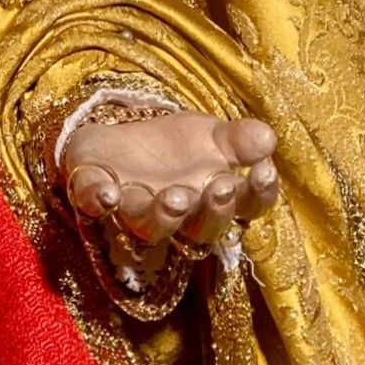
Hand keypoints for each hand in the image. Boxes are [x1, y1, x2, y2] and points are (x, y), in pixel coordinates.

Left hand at [62, 109, 278, 265]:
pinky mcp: (95, 197)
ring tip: (174, 196)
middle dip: (212, 211)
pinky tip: (107, 192)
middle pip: (201, 228)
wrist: (115, 140)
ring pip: (152, 227)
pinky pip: (95, 205)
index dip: (257, 194)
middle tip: (219, 185)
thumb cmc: (173, 149)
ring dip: (163, 215)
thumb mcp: (209, 135)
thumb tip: (269, 137)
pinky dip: (100, 199)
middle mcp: (179, 217)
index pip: (245, 207)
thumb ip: (238, 140)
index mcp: (212, 200)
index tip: (263, 170)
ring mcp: (135, 211)